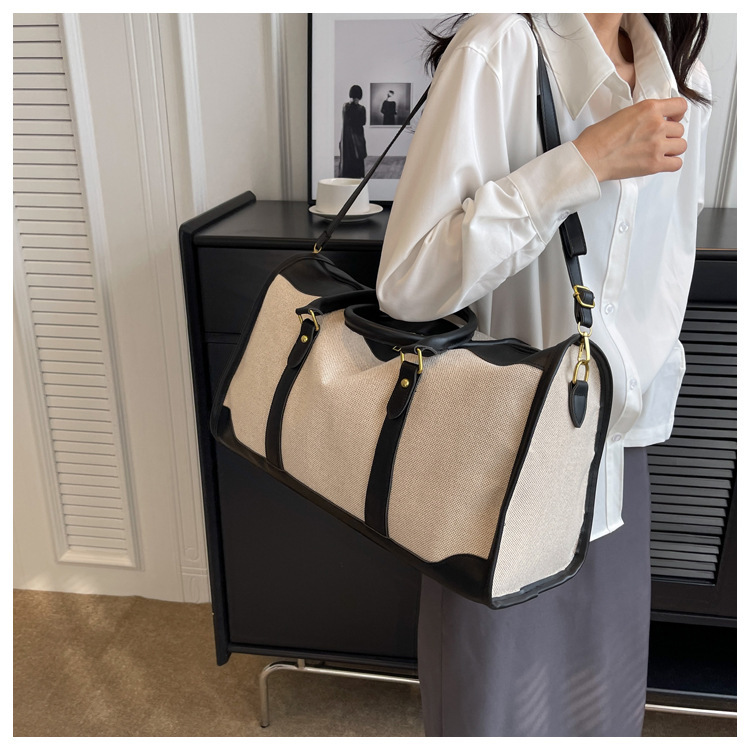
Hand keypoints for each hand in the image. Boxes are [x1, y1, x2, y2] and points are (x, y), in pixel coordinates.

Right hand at [573, 97, 687, 181]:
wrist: (589, 157)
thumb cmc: (597, 138)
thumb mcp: (623, 114)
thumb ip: (643, 115)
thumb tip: (651, 122)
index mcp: (648, 108)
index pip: (680, 106)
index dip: (678, 114)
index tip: (673, 119)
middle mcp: (656, 125)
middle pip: (679, 129)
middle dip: (670, 135)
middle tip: (657, 140)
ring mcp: (657, 145)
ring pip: (681, 146)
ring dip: (672, 149)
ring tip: (658, 151)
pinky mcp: (654, 164)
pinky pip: (676, 164)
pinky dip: (671, 163)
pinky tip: (660, 162)